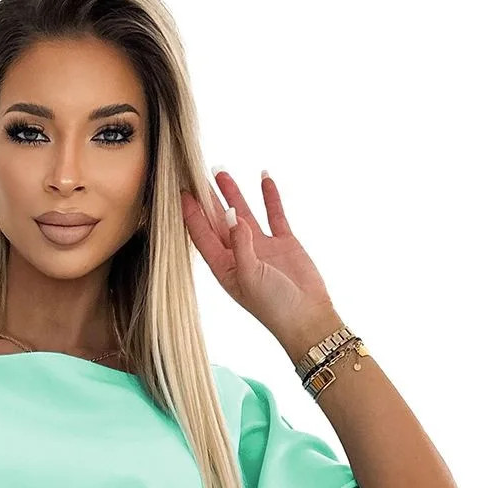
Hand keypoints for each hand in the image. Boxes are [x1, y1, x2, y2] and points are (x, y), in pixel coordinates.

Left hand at [182, 170, 338, 349]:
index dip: (192, 214)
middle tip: (195, 173)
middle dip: (207, 199)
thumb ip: (240, 245)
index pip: (202, 235)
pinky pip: (274, 214)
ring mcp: (261, 247)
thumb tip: (232, 215)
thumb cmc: (273, 306)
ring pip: (243, 213)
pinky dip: (269, 197)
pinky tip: (264, 177)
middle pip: (218, 220)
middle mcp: (239, 255)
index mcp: (224, 267)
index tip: (182, 191)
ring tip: (220, 171)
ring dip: (233, 193)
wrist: (307, 316)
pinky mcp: (283, 243)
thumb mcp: (250, 276)